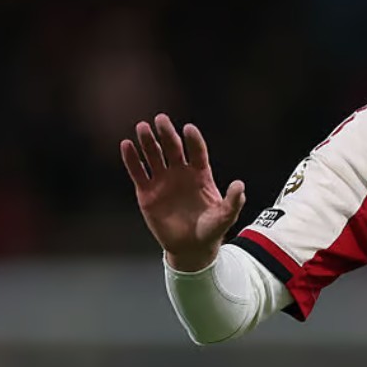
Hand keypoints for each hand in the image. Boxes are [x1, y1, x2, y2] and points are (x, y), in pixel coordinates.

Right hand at [119, 114, 245, 271]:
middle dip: (167, 133)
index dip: (193, 140)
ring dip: (147, 141)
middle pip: (173, 148)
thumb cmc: (211, 229)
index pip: (197, 152)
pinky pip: (138, 172)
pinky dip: (132, 159)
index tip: (188, 129)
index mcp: (201, 175)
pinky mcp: (147, 193)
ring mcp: (163, 181)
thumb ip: (233, 201)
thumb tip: (239, 185)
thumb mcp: (225, 216)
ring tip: (142, 127)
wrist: (191, 247)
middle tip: (160, 119)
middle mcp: (181, 173)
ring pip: (154, 156)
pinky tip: (127, 145)